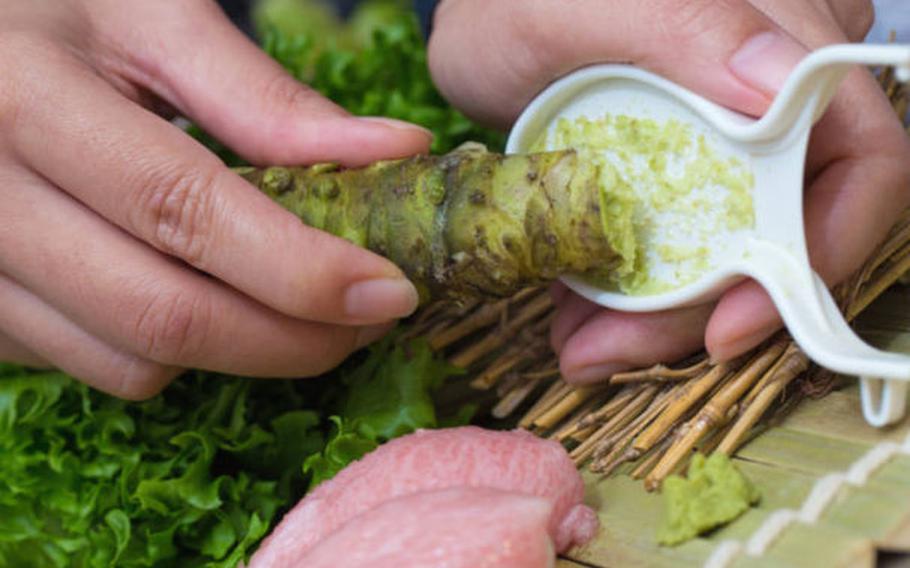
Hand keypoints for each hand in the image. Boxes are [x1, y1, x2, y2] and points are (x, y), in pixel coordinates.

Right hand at [0, 0, 430, 397]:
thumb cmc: (54, 13)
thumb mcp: (152, 19)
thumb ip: (267, 98)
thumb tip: (397, 150)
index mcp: (24, 101)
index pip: (184, 212)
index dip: (299, 268)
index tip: (389, 292)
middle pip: (163, 314)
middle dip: (289, 338)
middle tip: (365, 322)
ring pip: (133, 360)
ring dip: (239, 351)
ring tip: (299, 308)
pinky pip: (94, 365)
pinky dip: (172, 350)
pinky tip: (207, 296)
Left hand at [429, 0, 909, 382]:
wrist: (484, 28)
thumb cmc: (520, 1)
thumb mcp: (581, 8)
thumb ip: (687, 24)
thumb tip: (783, 83)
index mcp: (786, 39)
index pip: (861, 154)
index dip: (822, 251)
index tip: (731, 323)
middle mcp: (778, 97)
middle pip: (790, 230)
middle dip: (707, 310)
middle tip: (603, 350)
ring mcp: (735, 140)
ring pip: (735, 254)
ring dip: (662, 316)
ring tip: (579, 342)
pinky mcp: (691, 174)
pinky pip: (688, 249)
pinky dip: (640, 294)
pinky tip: (579, 312)